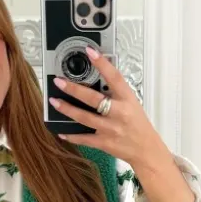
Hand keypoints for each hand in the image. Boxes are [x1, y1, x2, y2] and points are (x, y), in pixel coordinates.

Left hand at [48, 46, 167, 168]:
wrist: (146, 150)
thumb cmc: (138, 125)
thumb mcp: (132, 104)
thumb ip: (115, 94)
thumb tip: (96, 81)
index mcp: (127, 99)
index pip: (114, 77)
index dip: (102, 63)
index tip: (90, 51)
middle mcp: (119, 113)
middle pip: (93, 99)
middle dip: (74, 89)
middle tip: (59, 81)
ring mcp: (111, 128)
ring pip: (84, 117)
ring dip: (67, 109)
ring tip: (54, 101)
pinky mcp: (104, 143)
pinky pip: (84, 139)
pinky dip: (71, 136)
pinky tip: (61, 131)